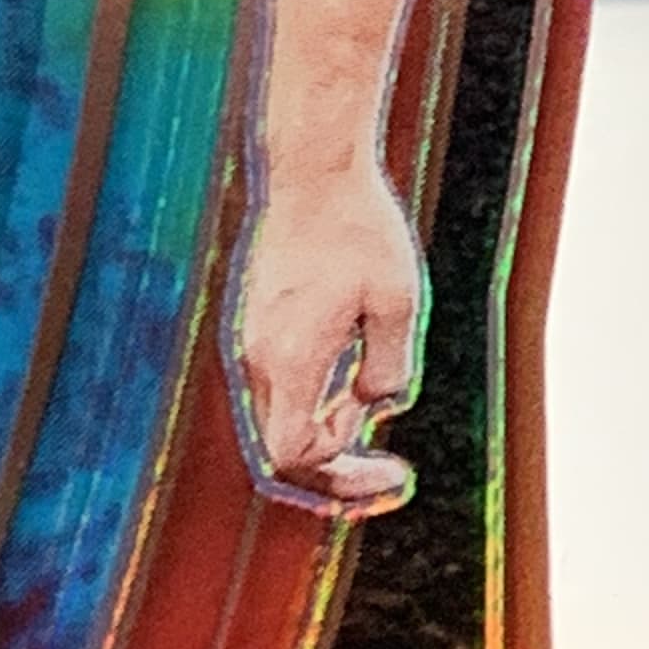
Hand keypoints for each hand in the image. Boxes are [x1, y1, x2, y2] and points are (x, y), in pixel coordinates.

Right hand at [230, 158, 426, 509]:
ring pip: (276, 420)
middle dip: (333, 472)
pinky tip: (353, 386)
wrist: (312, 169)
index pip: (294, 455)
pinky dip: (312, 405)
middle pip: (280, 450)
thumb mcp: (397, 302)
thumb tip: (379, 408)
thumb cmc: (358, 228)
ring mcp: (251, 339)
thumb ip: (389, 368)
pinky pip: (277, 389)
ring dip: (324, 436)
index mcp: (289, 359)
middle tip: (389, 477)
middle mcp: (257, 357)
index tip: (394, 471)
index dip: (342, 478)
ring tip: (376, 415)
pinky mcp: (257, 323)